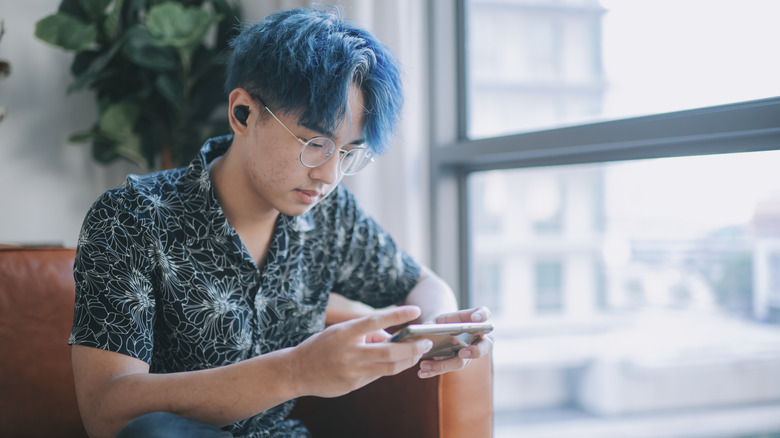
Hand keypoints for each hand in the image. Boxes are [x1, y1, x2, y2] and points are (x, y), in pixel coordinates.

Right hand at [291, 305, 433, 397]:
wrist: (296, 371)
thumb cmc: (321, 346)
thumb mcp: (340, 332)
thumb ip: (365, 333)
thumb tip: (390, 337)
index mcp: (345, 333)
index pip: (375, 320)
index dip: (397, 315)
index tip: (416, 310)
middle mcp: (350, 352)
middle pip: (390, 351)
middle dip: (413, 348)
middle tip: (426, 342)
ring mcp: (352, 371)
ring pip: (389, 367)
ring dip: (407, 360)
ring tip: (416, 354)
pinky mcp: (353, 385)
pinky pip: (376, 376)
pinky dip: (387, 368)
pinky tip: (394, 363)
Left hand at [417, 306, 493, 378]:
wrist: (439, 333)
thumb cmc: (443, 323)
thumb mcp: (439, 318)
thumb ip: (435, 323)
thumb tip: (427, 330)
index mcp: (474, 321)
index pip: (484, 314)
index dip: (482, 316)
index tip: (476, 318)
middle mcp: (477, 339)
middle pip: (485, 345)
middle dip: (476, 351)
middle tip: (463, 353)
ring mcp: (468, 354)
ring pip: (461, 362)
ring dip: (444, 365)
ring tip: (425, 365)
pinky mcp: (455, 363)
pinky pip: (446, 369)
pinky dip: (433, 371)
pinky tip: (422, 373)